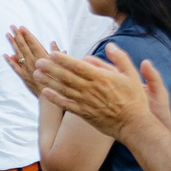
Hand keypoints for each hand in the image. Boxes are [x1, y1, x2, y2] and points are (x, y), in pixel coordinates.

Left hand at [3, 24, 54, 96]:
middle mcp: (33, 61)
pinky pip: (15, 67)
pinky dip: (10, 61)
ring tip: (7, 35)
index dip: (27, 34)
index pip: (33, 43)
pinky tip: (5, 54)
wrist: (52, 96)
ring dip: (12, 44)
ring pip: (18, 54)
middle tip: (12, 26)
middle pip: (24, 46)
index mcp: (43, 57)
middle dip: (18, 35)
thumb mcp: (60, 64)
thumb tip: (53, 42)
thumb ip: (56, 52)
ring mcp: (27, 69)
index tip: (22, 27)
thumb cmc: (59, 80)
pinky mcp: (24, 76)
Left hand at [26, 43, 154, 139]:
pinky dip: (54, 98)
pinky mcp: (84, 113)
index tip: (52, 53)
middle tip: (38, 61)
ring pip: (64, 90)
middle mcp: (91, 89)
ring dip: (48, 81)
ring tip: (36, 73)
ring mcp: (86, 102)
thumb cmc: (134, 99)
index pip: (79, 66)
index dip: (64, 60)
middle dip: (51, 68)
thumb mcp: (132, 75)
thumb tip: (109, 45)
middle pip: (67, 77)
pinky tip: (44, 92)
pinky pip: (66, 105)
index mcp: (102, 78)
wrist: (134, 124)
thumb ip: (120, 59)